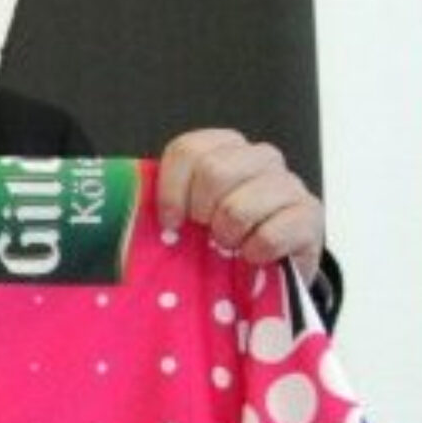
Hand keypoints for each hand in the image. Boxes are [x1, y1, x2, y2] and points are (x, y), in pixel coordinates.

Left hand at [155, 129, 325, 284]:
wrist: (266, 273)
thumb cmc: (218, 242)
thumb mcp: (185, 219)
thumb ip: (159, 206)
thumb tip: (111, 211)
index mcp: (225, 149)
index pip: (188, 149)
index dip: (171, 190)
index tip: (170, 221)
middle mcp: (260, 158)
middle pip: (214, 172)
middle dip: (201, 213)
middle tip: (206, 234)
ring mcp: (289, 184)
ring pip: (240, 206)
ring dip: (227, 236)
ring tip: (231, 246)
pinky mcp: (310, 215)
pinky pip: (270, 234)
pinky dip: (254, 253)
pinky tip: (253, 256)